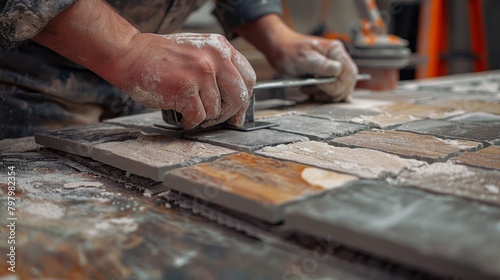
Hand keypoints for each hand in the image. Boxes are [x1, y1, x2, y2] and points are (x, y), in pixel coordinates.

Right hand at [33, 0, 255, 129]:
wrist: (130, 54)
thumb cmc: (160, 58)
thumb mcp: (197, 53)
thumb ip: (217, 70)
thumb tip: (233, 101)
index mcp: (221, 48)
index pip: (248, 77)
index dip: (244, 99)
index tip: (237, 112)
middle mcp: (215, 58)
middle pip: (238, 97)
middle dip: (228, 114)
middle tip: (216, 121)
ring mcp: (202, 73)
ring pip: (216, 110)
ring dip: (203, 118)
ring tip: (188, 112)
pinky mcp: (187, 89)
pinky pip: (198, 118)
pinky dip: (190, 123)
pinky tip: (181, 116)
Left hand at [270, 33, 357, 101]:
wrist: (281, 49)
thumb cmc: (289, 51)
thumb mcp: (303, 57)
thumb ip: (321, 64)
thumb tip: (338, 70)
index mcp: (336, 51)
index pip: (348, 73)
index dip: (335, 84)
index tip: (318, 85)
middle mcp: (339, 59)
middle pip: (348, 82)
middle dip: (331, 91)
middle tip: (313, 89)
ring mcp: (335, 68)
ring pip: (342, 89)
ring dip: (326, 94)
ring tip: (309, 89)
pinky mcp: (329, 77)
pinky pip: (334, 91)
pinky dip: (324, 95)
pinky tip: (312, 91)